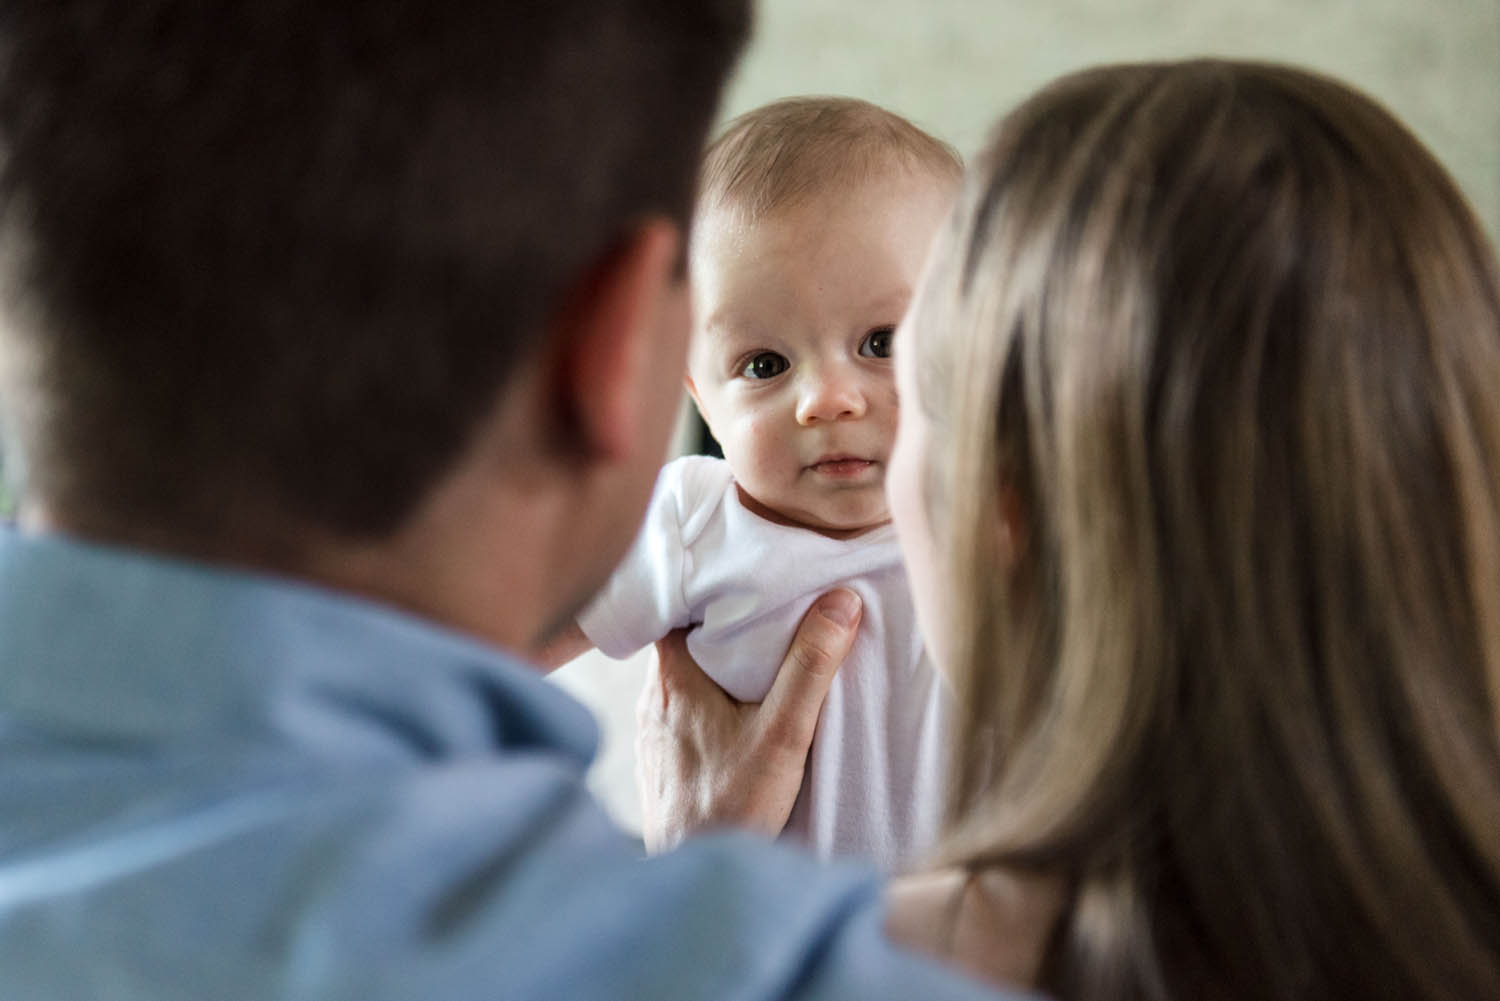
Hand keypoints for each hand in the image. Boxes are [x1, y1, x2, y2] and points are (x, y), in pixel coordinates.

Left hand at [634, 588, 862, 852]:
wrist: (691, 880)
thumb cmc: (731, 808)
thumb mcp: (783, 733)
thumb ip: (810, 667)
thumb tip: (841, 602)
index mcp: (672, 677)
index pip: (681, 606)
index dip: (715, 589)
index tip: (752, 579)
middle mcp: (652, 699)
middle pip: (687, 641)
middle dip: (727, 628)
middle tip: (772, 615)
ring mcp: (652, 733)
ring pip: (685, 680)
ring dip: (719, 669)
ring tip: (762, 661)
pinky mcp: (661, 763)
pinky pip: (683, 715)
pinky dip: (710, 705)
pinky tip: (740, 715)